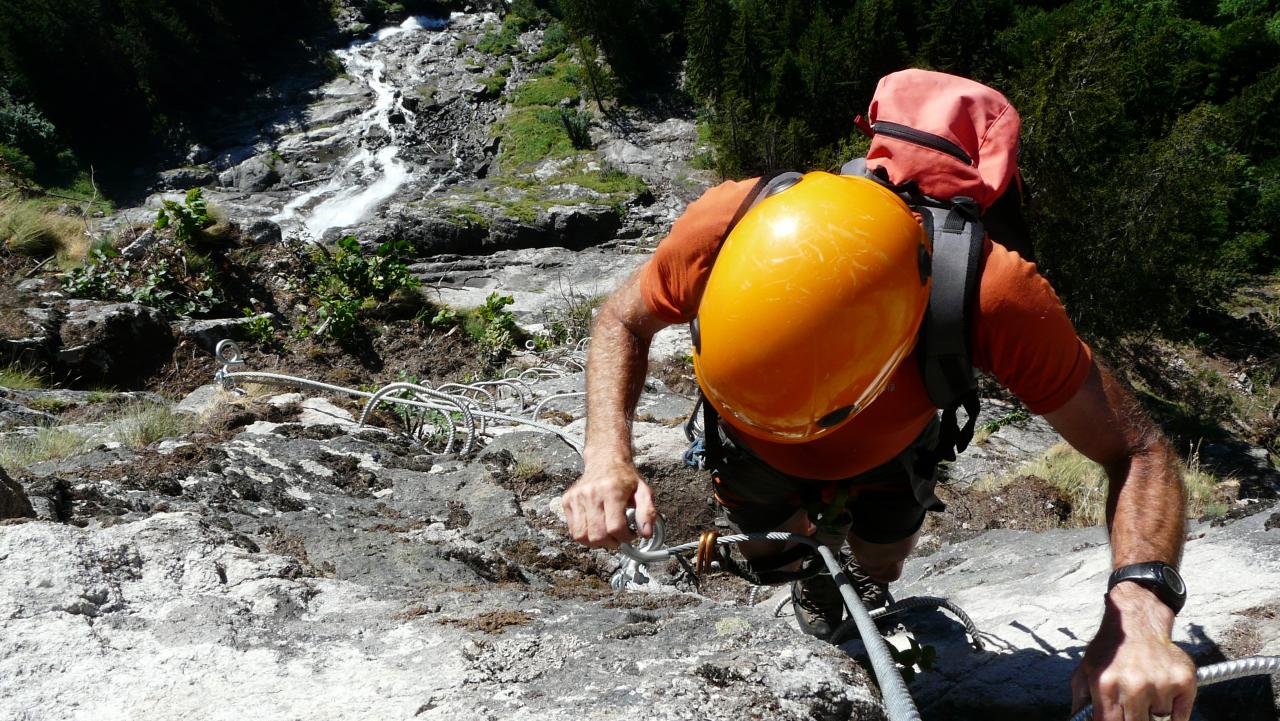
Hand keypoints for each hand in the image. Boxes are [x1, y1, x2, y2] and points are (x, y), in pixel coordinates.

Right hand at [562, 456, 656, 548]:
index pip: (615, 527)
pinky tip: (595, 527)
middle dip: (611, 542)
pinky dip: (584, 536)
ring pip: (582, 536)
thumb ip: (647, 513)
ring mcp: (577, 497)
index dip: (626, 538)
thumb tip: (646, 534)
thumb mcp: (643, 492)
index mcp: (612, 490)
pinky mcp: (567, 500)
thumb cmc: (624, 478)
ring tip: (606, 534)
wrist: (605, 460)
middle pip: (598, 535)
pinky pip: (573, 530)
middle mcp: (591, 493)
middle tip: (618, 537)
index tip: (631, 535)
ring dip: (596, 542)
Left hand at [1071, 583, 1196, 720]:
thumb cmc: (1110, 650)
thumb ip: (1081, 701)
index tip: (1115, 719)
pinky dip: (1173, 714)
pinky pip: (1181, 717)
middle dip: (1132, 719)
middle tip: (1131, 708)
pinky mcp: (1184, 681)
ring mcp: (1161, 684)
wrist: (1137, 621)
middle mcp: (1134, 685)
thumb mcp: (1086, 671)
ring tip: (1145, 695)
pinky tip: (1162, 698)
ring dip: (1152, 714)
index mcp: (1106, 685)